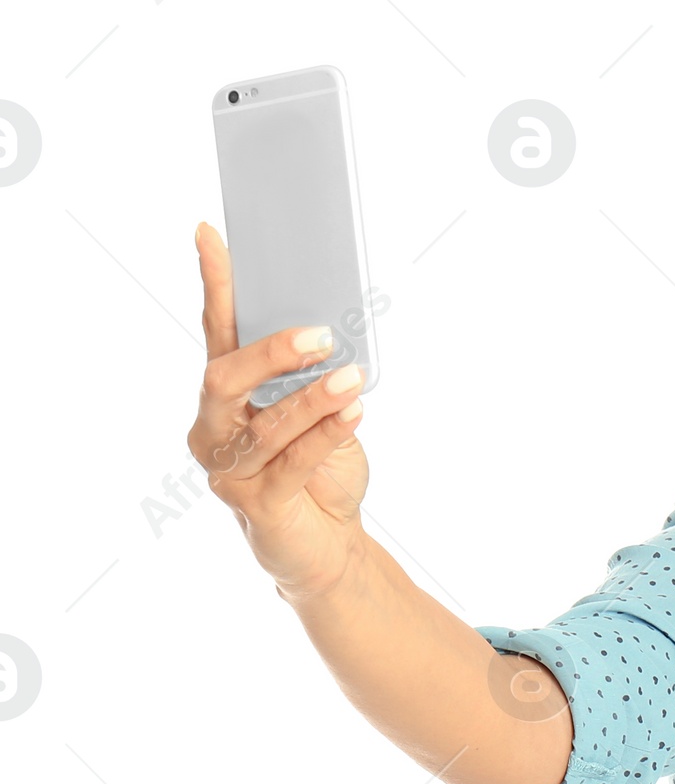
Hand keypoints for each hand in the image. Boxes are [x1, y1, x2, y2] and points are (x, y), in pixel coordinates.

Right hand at [186, 220, 370, 599]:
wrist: (329, 548)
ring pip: (266, 423)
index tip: (211, 234)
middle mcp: (214, 429)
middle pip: (225, 378)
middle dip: (271, 353)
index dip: (214, 284)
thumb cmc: (320, 472)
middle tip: (321, 335)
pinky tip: (354, 412)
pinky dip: (326, 435)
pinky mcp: (254, 505)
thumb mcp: (318, 415)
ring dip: (314, 398)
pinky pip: (292, 462)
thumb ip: (312, 377)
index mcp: (225, 397)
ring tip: (354, 378)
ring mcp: (228, 469)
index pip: (216, 332)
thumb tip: (335, 325)